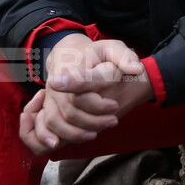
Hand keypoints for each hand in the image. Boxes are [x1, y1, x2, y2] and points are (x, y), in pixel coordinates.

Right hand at [19, 36, 152, 153]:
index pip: (80, 84)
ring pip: (58, 121)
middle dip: (94, 119)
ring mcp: (50, 96)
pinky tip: (88, 136)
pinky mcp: (48, 106)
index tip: (115, 106)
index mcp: (74, 67)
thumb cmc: (96, 55)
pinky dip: (67, 134)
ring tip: (103, 129)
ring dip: (81, 131)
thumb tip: (136, 69)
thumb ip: (124, 57)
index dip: (95, 100)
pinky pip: (51, 126)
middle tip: (115, 119)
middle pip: (71, 109)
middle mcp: (56, 84)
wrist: (70, 56)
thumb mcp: (112, 48)